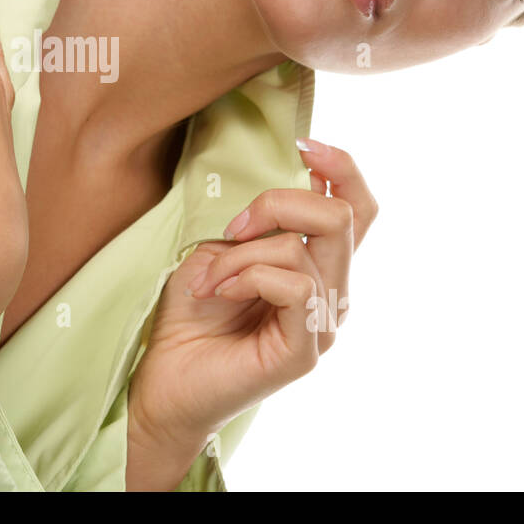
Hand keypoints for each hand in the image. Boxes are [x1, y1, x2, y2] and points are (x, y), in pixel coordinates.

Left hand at [128, 139, 377, 446]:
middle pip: (342, 217)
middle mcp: (332, 294)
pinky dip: (250, 276)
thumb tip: (288, 189)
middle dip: (279, 203)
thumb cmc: (191, 314)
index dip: (343, 168)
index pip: (360, 209)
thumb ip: (262, 224)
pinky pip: (295, 286)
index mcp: (320, 266)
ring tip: (210, 280)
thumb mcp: (223, 248)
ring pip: (303, 250)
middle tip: (234, 226)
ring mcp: (322, 325)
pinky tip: (221, 293)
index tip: (303, 144)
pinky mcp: (303, 352)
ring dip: (243, 253)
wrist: (163, 379)